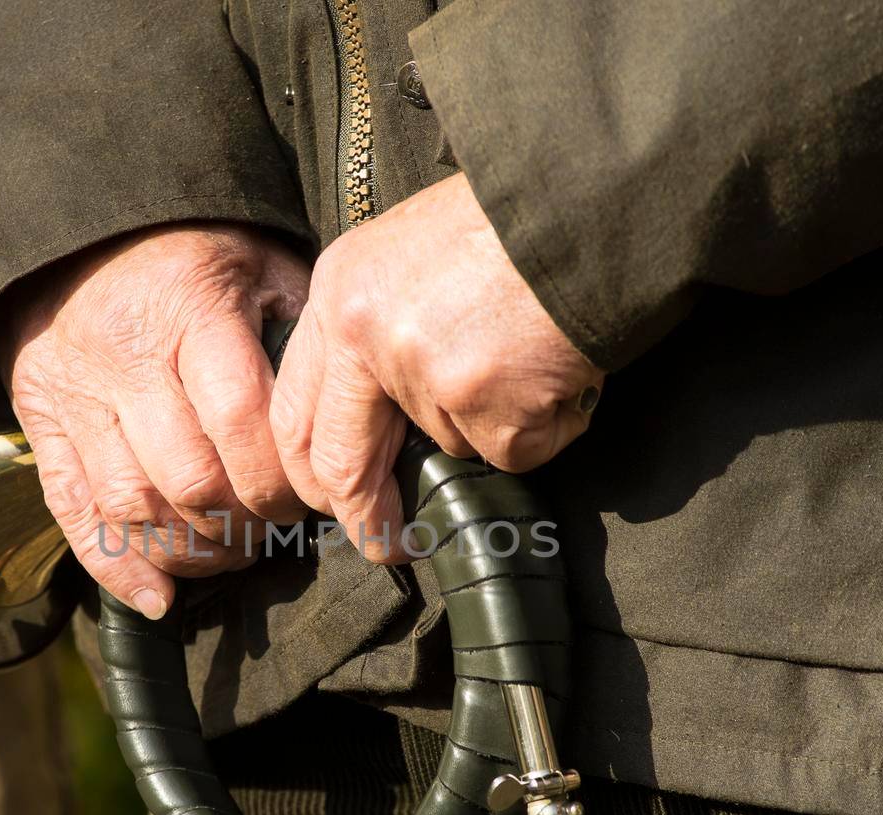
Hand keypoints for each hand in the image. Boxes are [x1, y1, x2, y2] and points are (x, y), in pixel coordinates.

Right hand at [0, 224, 309, 617]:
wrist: (74, 232)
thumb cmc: (189, 254)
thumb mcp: (259, 264)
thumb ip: (298, 333)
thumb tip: (339, 416)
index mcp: (188, 311)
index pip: (241, 421)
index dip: (280, 480)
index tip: (308, 498)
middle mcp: (123, 358)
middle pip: (188, 478)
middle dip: (243, 523)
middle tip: (273, 531)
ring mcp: (74, 397)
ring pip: (132, 506)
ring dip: (191, 552)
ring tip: (230, 553)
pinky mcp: (39, 425)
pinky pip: (72, 514)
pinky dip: (116, 567)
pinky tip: (159, 597)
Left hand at [270, 173, 603, 560]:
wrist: (591, 202)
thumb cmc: (510, 224)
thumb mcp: (405, 256)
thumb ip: (375, 331)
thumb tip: (378, 422)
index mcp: (338, 295)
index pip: (292, 413)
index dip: (311, 473)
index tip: (334, 504)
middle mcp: (366, 336)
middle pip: (341, 463)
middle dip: (365, 519)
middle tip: (390, 544)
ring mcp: (426, 375)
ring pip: (450, 445)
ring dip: (493, 426)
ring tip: (527, 357)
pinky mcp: (490, 407)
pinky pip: (511, 450)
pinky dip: (542, 427)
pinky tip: (556, 370)